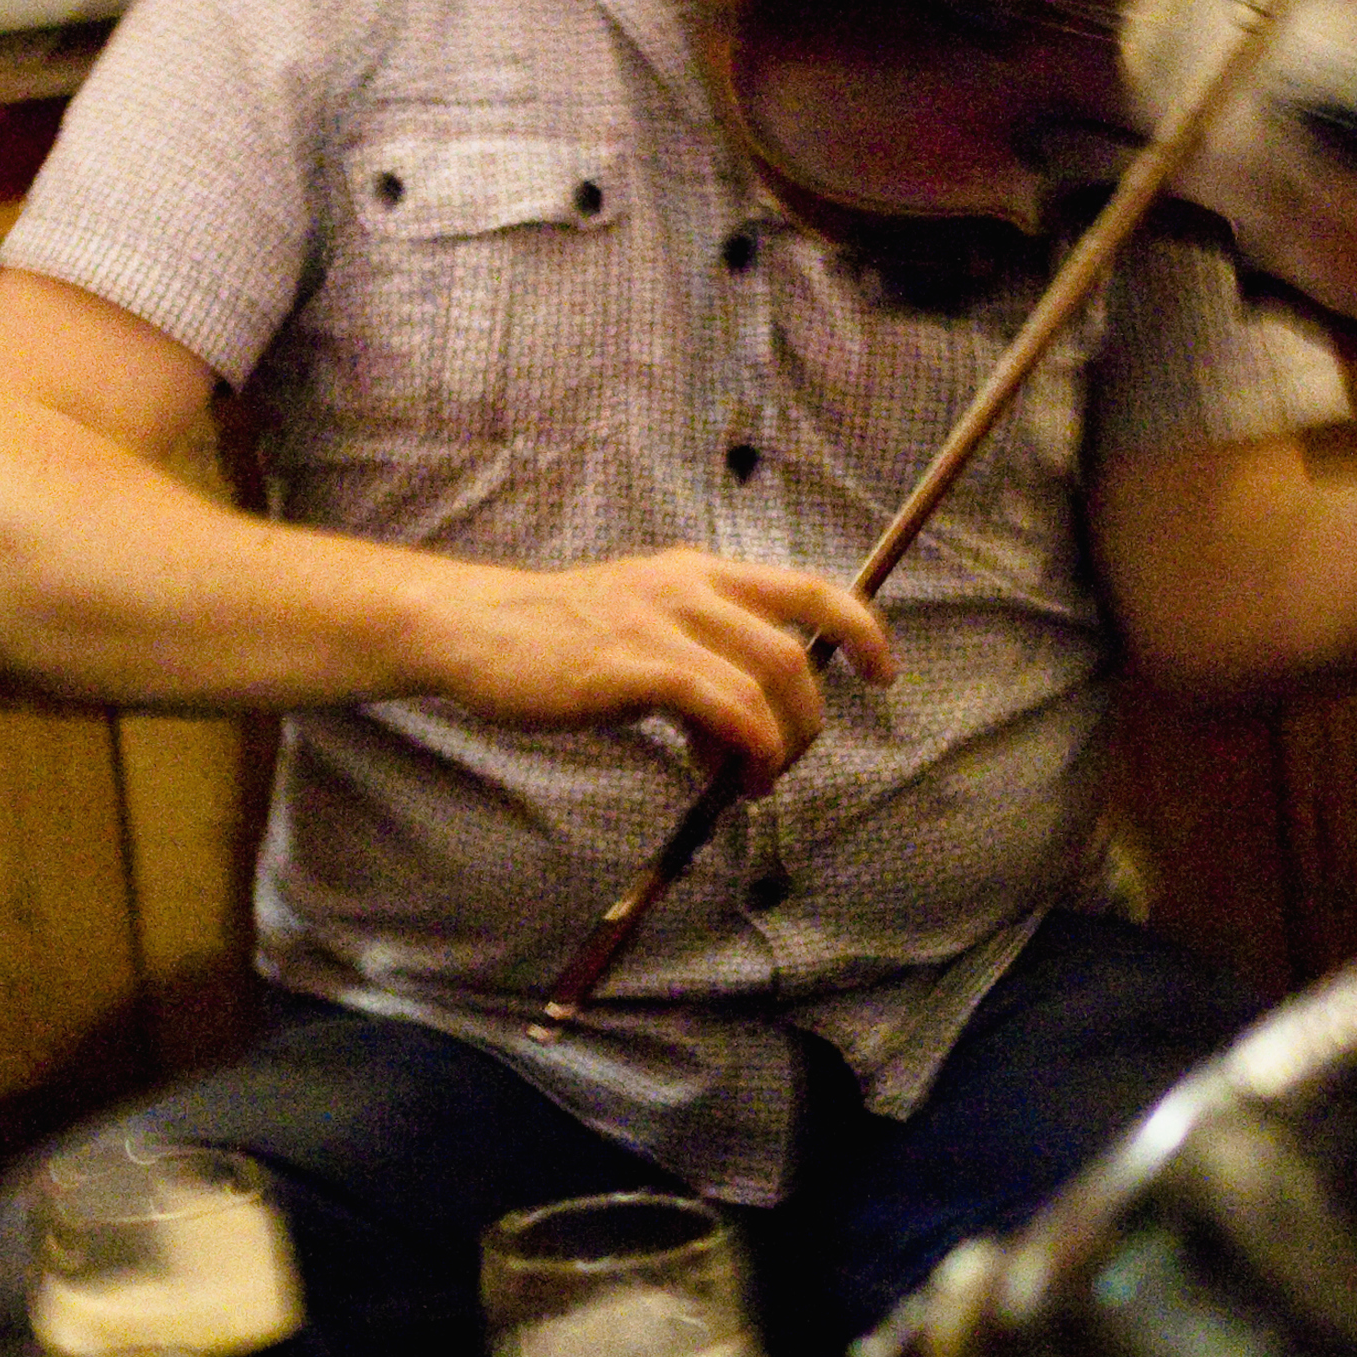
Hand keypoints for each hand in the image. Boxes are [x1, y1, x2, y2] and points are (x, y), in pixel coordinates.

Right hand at [405, 549, 893, 787]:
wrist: (475, 630)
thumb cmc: (553, 641)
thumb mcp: (638, 632)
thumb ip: (695, 671)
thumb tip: (740, 739)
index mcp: (697, 572)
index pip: (807, 587)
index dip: (859, 628)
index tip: (881, 672)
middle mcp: (690, 586)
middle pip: (796, 646)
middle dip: (811, 717)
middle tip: (787, 765)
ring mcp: (662, 621)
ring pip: (766, 679)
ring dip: (779, 744)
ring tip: (752, 784)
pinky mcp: (633, 663)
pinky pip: (721, 705)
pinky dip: (745, 747)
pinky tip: (728, 778)